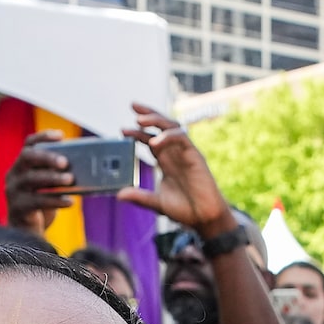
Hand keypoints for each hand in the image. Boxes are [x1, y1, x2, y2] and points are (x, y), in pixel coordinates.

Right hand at [2, 127, 76, 234]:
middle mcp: (13, 175)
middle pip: (27, 157)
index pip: (29, 144)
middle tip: (66, 162)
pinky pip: (37, 202)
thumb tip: (83, 167)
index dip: (43, 137)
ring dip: (53, 178)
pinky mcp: (17, 209)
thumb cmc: (42, 205)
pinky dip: (55, 200)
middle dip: (47, 157)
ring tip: (71, 179)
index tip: (61, 136)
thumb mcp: (48, 187)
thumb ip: (56, 174)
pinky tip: (69, 201)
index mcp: (21, 165)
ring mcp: (13, 192)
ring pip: (31, 179)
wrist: (27, 233)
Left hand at [118, 104, 234, 236]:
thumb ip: (139, 197)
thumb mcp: (156, 203)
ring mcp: (185, 153)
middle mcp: (175, 153)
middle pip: (161, 126)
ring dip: (155, 120)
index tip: (122, 130)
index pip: (150, 139)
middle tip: (133, 105)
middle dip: (148, 114)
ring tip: (139, 120)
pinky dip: (167, 137)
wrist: (204, 219)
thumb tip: (119, 195)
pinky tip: (154, 142)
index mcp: (166, 161)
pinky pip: (181, 138)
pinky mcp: (195, 156)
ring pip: (171, 126)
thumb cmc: (185, 210)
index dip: (137, 132)